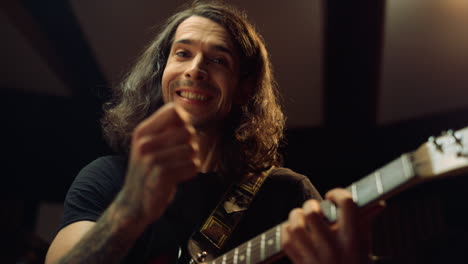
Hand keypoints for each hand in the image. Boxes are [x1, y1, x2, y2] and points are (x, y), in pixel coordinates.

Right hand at [116, 102, 199, 225]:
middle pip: (187, 131)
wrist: (134, 204)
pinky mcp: (162, 175)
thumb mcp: (149, 145)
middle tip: (180, 155)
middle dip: (191, 143)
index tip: (184, 132)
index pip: (173, 110)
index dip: (186, 120)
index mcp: (142, 131)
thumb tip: (188, 111)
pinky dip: (190, 172)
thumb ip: (166, 129)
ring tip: (178, 167)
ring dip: (191, 160)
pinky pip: (191, 166)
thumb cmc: (148, 171)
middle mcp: (145, 142)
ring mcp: (152, 159)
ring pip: (191, 149)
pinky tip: (178, 177)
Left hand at [282, 188, 383, 263]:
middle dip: (312, 205)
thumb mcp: (365, 246)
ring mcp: (314, 256)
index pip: (346, 204)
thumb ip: (365, 222)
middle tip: (316, 210)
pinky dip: (288, 231)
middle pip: (312, 212)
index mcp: (353, 240)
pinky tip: (296, 232)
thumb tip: (377, 204)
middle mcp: (332, 247)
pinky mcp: (300, 262)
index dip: (338, 194)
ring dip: (297, 216)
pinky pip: (286, 238)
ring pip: (296, 224)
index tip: (334, 196)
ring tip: (303, 218)